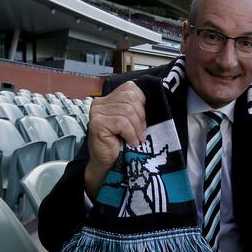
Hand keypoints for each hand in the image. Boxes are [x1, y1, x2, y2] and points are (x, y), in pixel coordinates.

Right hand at [84, 81, 146, 197]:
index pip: (130, 88)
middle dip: (140, 116)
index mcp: (109, 97)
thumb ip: (137, 108)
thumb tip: (154, 101)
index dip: (142, 103)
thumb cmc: (122, 142)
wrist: (108, 164)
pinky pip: (122, 123)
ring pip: (127, 111)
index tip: (143, 120)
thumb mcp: (132, 121)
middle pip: (130, 98)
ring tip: (136, 139)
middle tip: (140, 132)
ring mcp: (97, 112)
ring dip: (136, 128)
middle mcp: (100, 102)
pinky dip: (130, 134)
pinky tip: (130, 142)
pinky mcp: (97, 123)